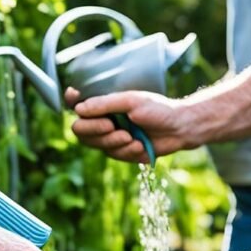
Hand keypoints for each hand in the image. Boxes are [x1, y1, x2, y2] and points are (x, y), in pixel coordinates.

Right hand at [64, 87, 196, 162]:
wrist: (180, 129)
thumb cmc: (157, 109)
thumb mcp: (131, 102)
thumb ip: (104, 104)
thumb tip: (78, 109)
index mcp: (103, 105)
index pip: (77, 103)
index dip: (71, 100)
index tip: (73, 95)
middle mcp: (101, 121)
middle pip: (79, 129)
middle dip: (94, 130)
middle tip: (112, 126)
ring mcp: (108, 138)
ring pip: (93, 144)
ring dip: (112, 142)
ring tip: (132, 137)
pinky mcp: (118, 152)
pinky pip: (112, 154)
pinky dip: (126, 150)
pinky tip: (140, 145)